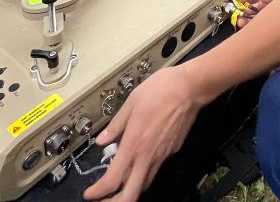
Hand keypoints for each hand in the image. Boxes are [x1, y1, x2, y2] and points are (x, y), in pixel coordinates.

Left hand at [83, 67, 201, 200]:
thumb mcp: (131, 102)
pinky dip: (142, 173)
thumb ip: (115, 125)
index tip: (89, 194)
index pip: (113, 179)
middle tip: (103, 200)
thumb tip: (101, 141)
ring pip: (144, 184)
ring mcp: (162, 156)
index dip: (98, 192)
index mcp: (133, 144)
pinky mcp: (172, 151)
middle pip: (131, 194)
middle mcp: (147, 156)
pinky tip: (138, 163)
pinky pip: (154, 168)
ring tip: (118, 185)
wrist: (190, 88)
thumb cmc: (159, 90)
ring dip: (130, 190)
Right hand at [233, 0, 279, 27]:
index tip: (236, 12)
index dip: (242, 12)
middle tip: (237, 19)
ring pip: (255, 27)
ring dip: (246, 25)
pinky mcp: (273, 30)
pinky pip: (262, 33)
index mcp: (264, 4)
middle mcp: (267, 14)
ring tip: (240, 22)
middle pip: (251, 20)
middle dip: (243, 20)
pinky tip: (247, 28)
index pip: (250, 11)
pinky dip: (253, 31)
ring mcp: (270, 22)